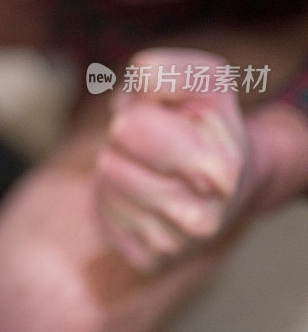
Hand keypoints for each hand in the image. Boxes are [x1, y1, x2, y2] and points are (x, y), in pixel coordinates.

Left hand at [95, 48, 255, 271]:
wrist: (225, 181)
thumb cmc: (202, 121)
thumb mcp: (199, 79)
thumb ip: (164, 72)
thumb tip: (137, 94)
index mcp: (219, 168)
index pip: (130, 129)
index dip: (139, 113)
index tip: (168, 117)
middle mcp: (203, 218)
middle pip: (110, 164)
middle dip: (121, 141)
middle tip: (148, 142)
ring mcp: (175, 244)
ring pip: (105, 190)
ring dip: (115, 170)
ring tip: (144, 167)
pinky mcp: (147, 258)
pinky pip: (105, 220)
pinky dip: (113, 201)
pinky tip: (140, 198)